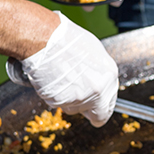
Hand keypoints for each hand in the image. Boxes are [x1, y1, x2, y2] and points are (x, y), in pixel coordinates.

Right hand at [6, 12, 118, 126]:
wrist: (44, 39)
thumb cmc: (66, 39)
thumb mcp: (94, 52)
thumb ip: (100, 73)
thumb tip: (99, 80)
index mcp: (109, 76)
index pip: (110, 106)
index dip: (101, 107)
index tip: (96, 106)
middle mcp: (98, 90)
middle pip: (96, 114)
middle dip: (88, 109)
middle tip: (77, 96)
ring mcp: (80, 97)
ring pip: (75, 109)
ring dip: (70, 101)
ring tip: (61, 81)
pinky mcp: (61, 101)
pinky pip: (59, 104)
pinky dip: (56, 96)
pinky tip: (53, 81)